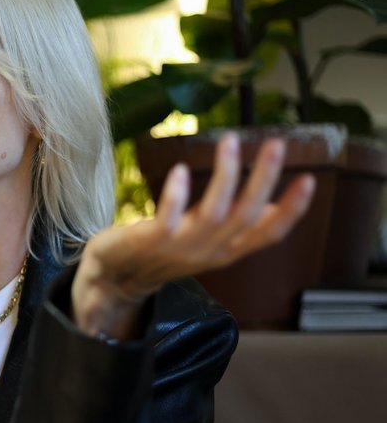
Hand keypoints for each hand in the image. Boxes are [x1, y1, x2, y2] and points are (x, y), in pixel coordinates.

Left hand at [73, 133, 315, 338]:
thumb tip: (274, 207)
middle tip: (276, 144)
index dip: (292, 210)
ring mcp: (181, 248)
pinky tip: (181, 169)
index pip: (269, 234)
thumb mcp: (207, 242)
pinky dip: (177, 195)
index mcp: (225, 250)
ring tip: (231, 141)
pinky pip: (169, 219)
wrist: (114, 280)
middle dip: (264, 179)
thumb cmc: (161, 254)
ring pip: (215, 213)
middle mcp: (209, 251)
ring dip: (226, 176)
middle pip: (246, 216)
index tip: (309, 178)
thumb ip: (239, 227)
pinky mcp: (152, 241)